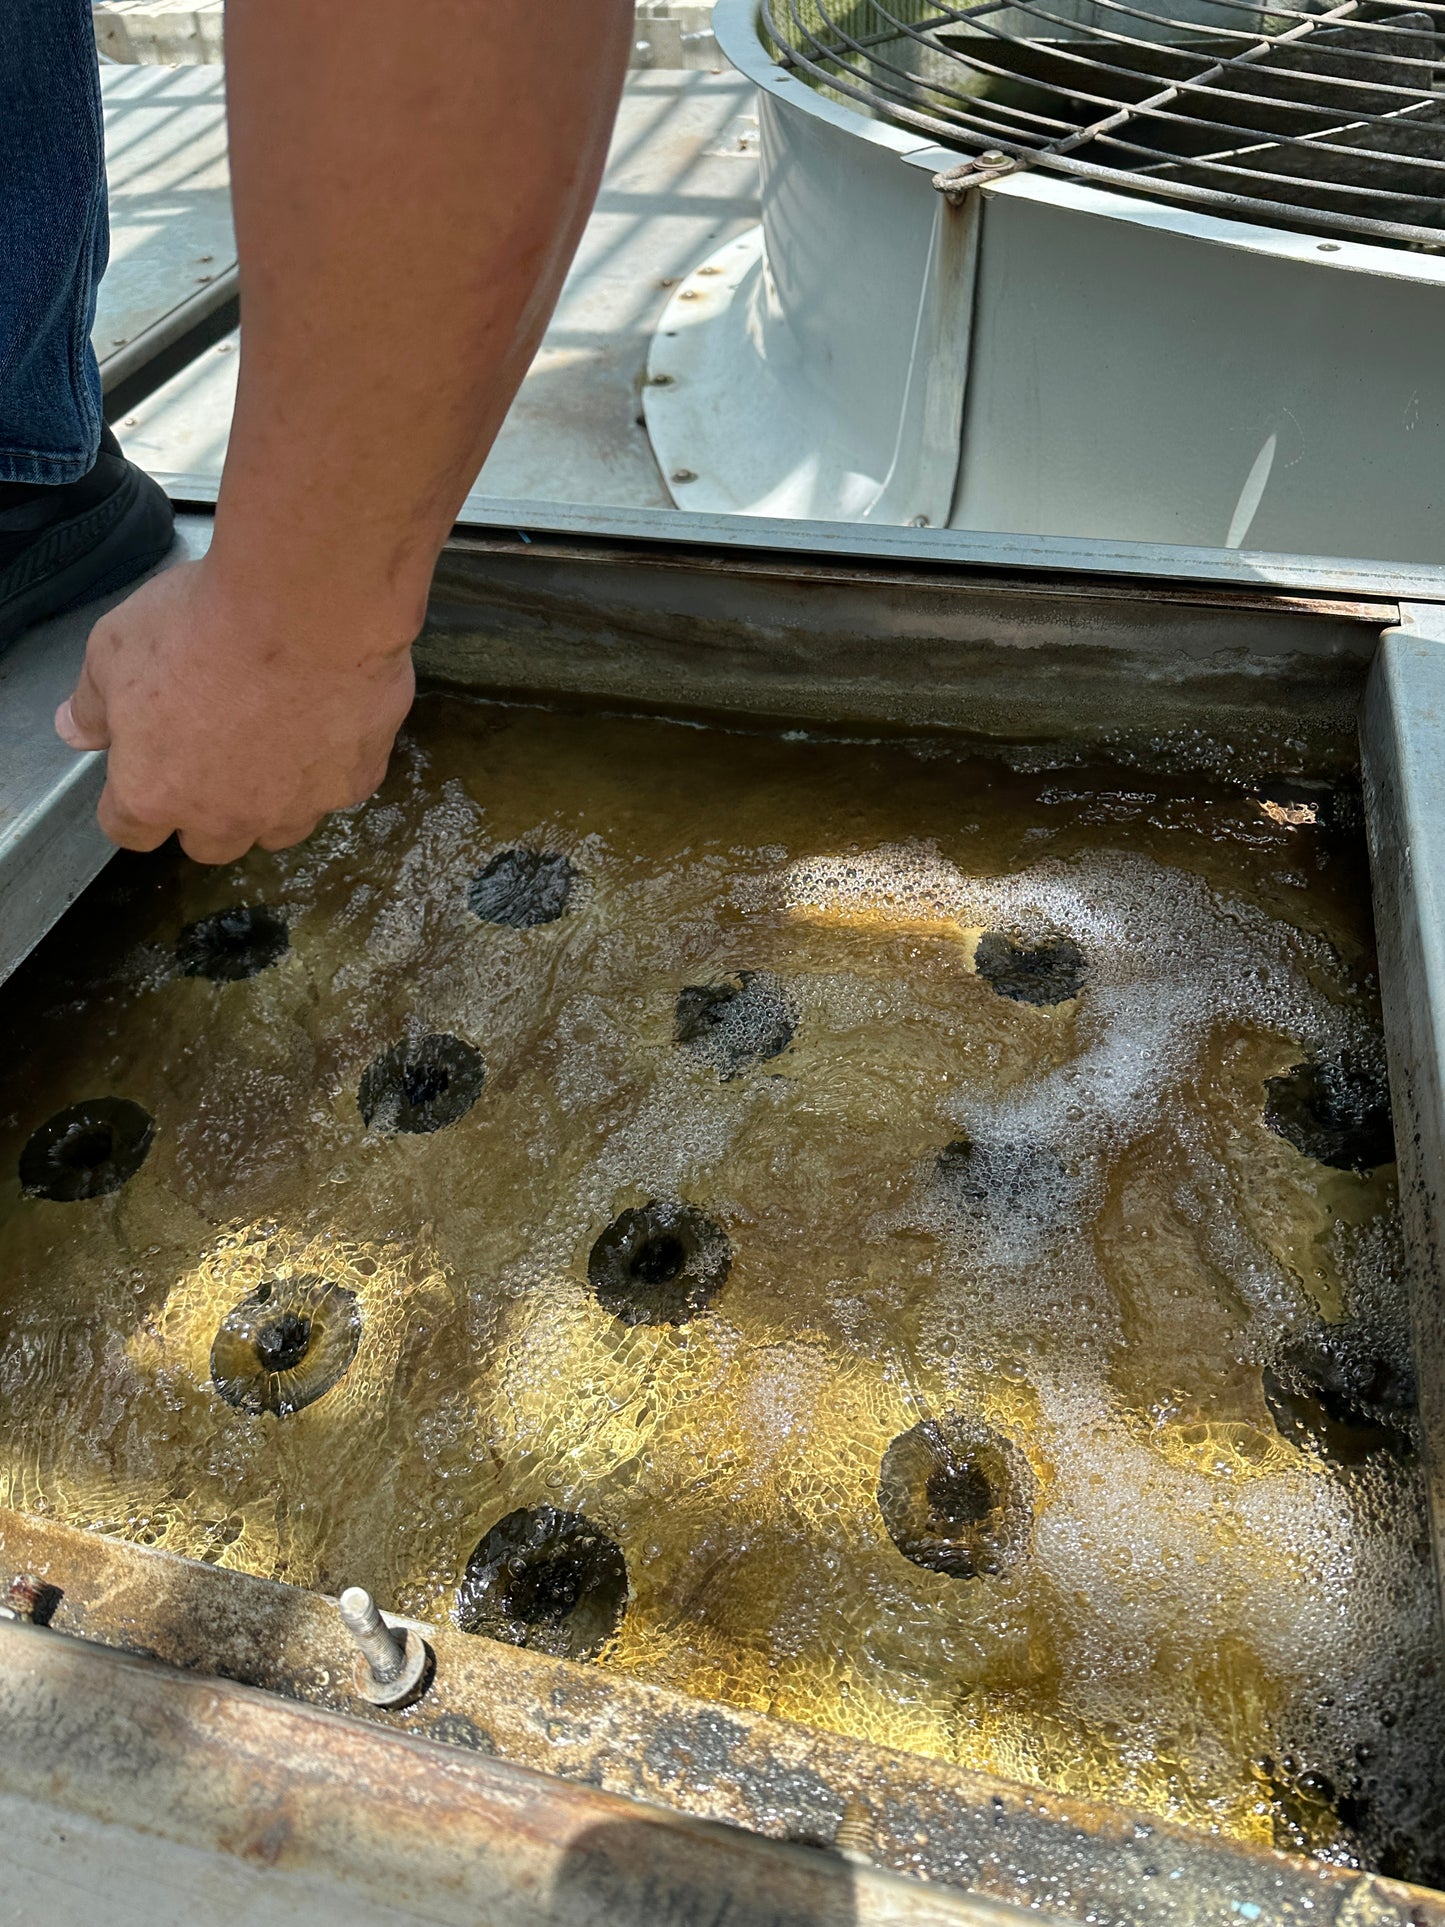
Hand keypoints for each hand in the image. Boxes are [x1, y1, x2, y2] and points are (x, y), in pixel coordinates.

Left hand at [55, 556, 415, 862]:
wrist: (306, 606)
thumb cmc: (201, 623)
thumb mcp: (114, 647)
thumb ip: (93, 702)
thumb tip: (75, 730)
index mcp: (154, 792)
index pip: (129, 831)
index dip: (132, 802)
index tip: (142, 770)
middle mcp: (225, 817)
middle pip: (209, 845)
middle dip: (204, 812)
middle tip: (212, 753)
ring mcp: (295, 807)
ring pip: (278, 829)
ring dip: (270, 800)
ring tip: (276, 742)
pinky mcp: (352, 782)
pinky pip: (337, 787)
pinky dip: (330, 763)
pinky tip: (328, 718)